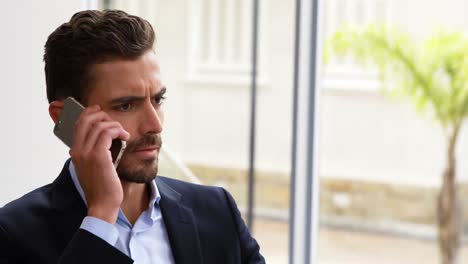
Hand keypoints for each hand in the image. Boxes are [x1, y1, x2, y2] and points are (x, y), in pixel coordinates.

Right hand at [70, 105, 129, 223]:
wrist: (102, 205)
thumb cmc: (102, 187)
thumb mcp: (96, 167)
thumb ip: (97, 152)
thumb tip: (108, 137)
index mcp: (75, 152)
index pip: (79, 124)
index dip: (90, 113)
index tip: (101, 111)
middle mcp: (77, 150)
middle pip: (86, 120)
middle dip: (103, 116)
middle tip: (116, 123)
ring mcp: (86, 152)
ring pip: (99, 125)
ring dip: (115, 125)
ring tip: (124, 133)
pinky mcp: (98, 156)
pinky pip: (107, 133)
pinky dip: (118, 131)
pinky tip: (126, 137)